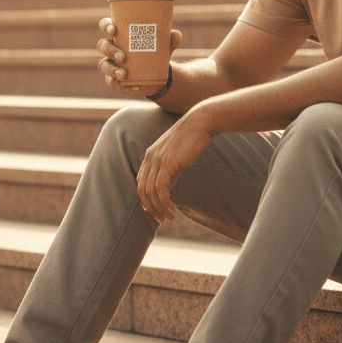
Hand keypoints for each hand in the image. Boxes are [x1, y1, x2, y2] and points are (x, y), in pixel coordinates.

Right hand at [96, 17, 182, 97]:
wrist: (157, 75)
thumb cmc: (155, 53)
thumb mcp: (163, 47)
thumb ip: (169, 40)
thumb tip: (176, 34)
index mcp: (120, 34)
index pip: (106, 26)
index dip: (106, 26)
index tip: (113, 29)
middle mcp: (111, 48)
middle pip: (102, 46)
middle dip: (110, 50)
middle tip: (122, 56)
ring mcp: (111, 65)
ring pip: (103, 65)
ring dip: (111, 70)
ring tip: (124, 74)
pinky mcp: (114, 80)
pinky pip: (112, 83)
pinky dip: (120, 85)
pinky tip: (132, 86)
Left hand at [136, 105, 213, 221]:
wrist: (200, 123)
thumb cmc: (192, 138)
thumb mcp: (176, 156)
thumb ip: (169, 170)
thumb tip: (166, 188)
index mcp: (150, 155)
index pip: (141, 181)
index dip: (145, 199)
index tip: (154, 210)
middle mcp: (150, 157)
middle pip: (142, 190)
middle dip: (151, 208)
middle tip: (161, 219)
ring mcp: (157, 160)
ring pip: (150, 192)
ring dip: (159, 209)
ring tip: (169, 218)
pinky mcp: (167, 163)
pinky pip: (161, 189)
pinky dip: (165, 203)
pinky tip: (172, 210)